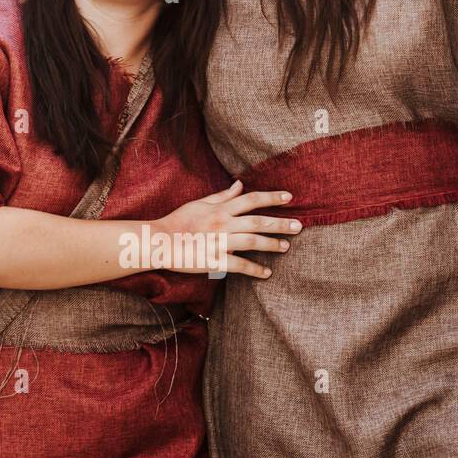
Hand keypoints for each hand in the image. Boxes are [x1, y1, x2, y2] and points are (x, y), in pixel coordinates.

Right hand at [155, 179, 302, 276]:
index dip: (271, 197)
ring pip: (252, 241)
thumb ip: (221, 196)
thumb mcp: (199, 203)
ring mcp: (219, 242)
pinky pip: (239, 265)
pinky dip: (255, 269)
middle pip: (258, 221)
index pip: (250, 199)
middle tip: (299, 226)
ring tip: (286, 246)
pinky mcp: (214, 260)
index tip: (289, 197)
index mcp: (219, 209)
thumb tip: (240, 184)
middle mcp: (223, 223)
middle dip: (280, 223)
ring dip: (272, 244)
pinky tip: (267, 273)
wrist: (158, 242)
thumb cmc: (177, 221)